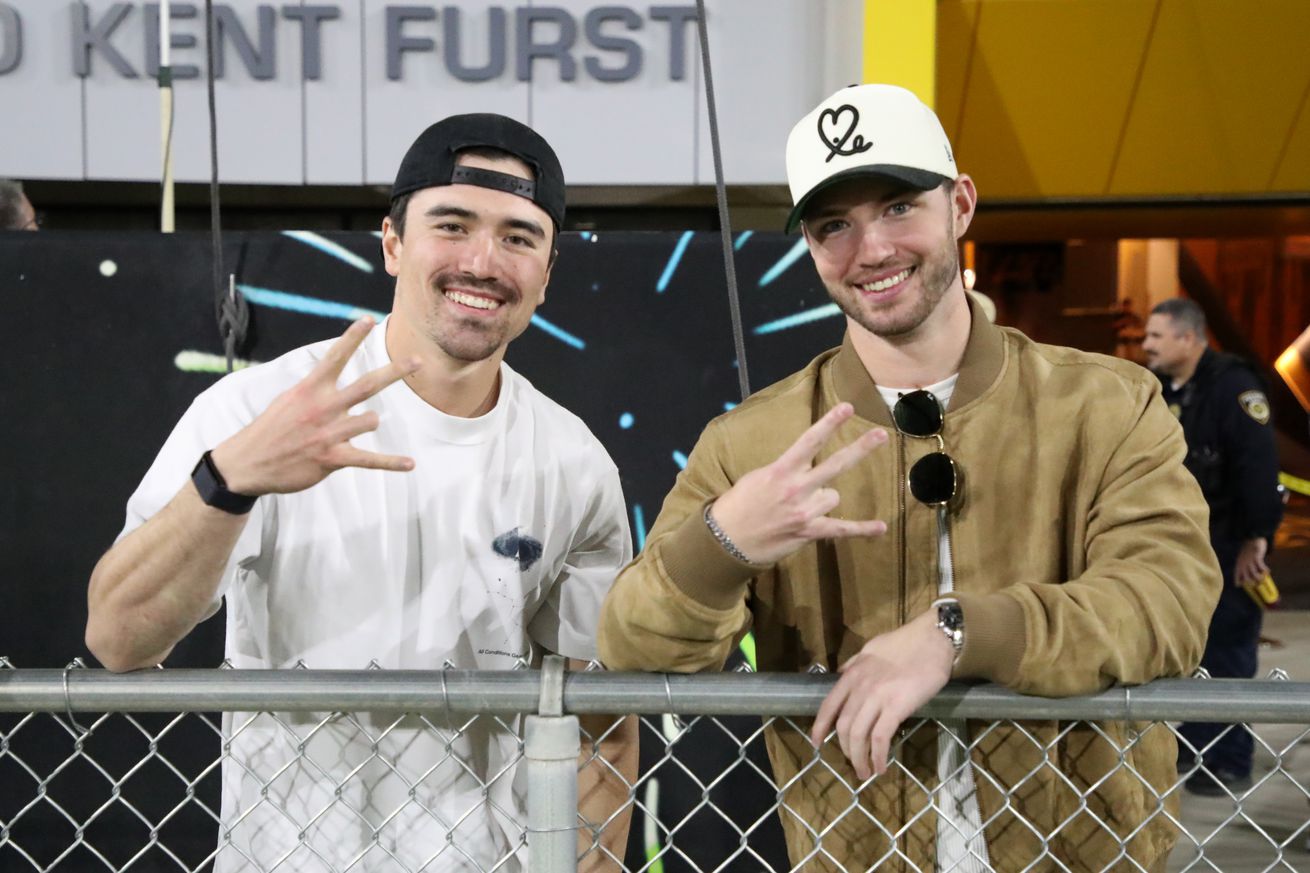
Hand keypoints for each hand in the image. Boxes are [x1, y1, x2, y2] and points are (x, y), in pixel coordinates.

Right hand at [211, 317, 420, 495]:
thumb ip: (317, 389)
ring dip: (367, 422)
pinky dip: (391, 463)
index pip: (335, 357)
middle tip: (418, 360)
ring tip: (352, 427)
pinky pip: (369, 460)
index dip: (353, 337)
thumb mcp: (289, 399)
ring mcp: (328, 433)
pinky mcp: (332, 458)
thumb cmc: (272, 429)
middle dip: (395, 371)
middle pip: (367, 385)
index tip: (369, 319)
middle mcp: (322, 407)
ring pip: (369, 421)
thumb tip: (338, 377)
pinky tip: (410, 463)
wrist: (247, 463)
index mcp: (310, 389)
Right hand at [708, 403, 888, 564]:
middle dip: (860, 449)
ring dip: (823, 499)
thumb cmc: (739, 504)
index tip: (849, 408)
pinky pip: (841, 529)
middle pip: (836, 464)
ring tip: (801, 507)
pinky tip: (880, 527)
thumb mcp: (757, 477)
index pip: (810, 441)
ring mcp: (804, 511)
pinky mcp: (808, 532)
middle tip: (881, 435)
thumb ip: (783, 470)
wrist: (727, 540)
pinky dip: (861, 530)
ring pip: (833, 497)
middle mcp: (797, 488)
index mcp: (781, 470)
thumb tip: (804, 467)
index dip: (830, 423)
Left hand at [810, 610, 953, 781]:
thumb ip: (854, 663)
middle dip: (846, 750)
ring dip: (859, 758)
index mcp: (852, 674)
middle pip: (843, 727)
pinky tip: (881, 766)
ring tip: (865, 772)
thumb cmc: (905, 643)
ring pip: (858, 735)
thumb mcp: (870, 650)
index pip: (828, 706)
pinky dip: (878, 756)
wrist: (932, 639)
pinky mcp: (897, 707)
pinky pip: (881, 738)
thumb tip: (842, 673)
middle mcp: (860, 687)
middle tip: (854, 763)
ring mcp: (877, 697)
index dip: (819, 727)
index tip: (816, 743)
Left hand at [1234, 537, 1268, 586]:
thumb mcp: (1242, 558)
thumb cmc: (1248, 550)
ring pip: (1255, 575)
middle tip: (1257, 583)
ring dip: (1260, 578)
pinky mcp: (1256, 558)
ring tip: (1263, 578)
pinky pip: (1262, 568)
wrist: (1252, 538)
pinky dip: (1265, 571)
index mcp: (1239, 564)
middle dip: (1252, 583)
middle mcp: (1243, 564)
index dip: (1237, 581)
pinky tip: (1268, 571)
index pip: (1236, 575)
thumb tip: (1247, 576)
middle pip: (1246, 578)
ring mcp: (1250, 561)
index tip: (1238, 585)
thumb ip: (1243, 566)